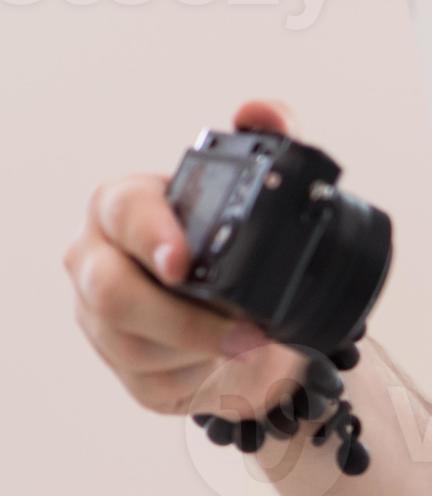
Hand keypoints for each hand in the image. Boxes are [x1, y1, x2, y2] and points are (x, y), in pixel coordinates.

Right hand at [66, 100, 312, 421]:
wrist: (243, 323)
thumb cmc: (234, 254)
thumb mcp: (259, 200)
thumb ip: (269, 143)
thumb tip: (265, 113)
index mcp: (125, 209)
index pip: (124, 211)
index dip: (152, 235)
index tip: (185, 263)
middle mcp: (99, 260)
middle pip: (111, 291)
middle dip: (179, 318)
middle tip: (246, 331)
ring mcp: (102, 319)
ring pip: (132, 343)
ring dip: (200, 351)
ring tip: (248, 344)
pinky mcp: (125, 371)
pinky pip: (152, 382)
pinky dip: (199, 378)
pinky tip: (223, 367)